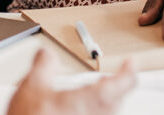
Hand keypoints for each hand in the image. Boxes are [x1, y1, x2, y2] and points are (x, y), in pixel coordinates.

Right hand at [6, 49, 135, 114]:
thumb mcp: (33, 86)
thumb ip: (44, 65)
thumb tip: (47, 55)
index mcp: (89, 101)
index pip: (122, 84)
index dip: (129, 71)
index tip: (130, 63)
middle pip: (118, 102)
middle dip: (117, 88)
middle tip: (112, 79)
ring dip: (106, 104)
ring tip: (96, 96)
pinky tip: (80, 113)